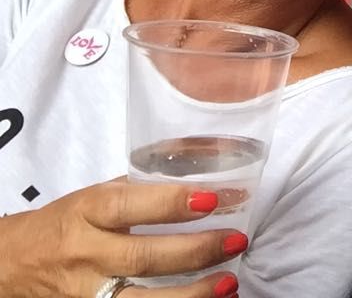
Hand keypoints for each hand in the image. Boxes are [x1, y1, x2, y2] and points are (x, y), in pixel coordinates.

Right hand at [0, 179, 246, 297]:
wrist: (12, 264)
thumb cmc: (67, 222)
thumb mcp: (97, 195)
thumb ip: (145, 184)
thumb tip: (208, 160)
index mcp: (87, 211)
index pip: (129, 206)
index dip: (171, 203)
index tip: (214, 199)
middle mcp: (86, 253)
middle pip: (142, 258)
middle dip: (195, 251)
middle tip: (235, 240)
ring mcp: (87, 291)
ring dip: (191, 295)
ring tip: (228, 283)